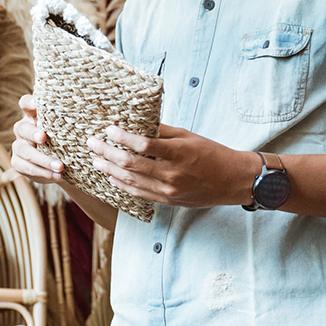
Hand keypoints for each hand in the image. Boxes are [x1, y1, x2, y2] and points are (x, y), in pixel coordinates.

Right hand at [10, 95, 64, 184]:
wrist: (60, 164)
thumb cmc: (65, 140)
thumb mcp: (68, 129)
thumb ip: (71, 121)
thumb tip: (94, 114)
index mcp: (33, 116)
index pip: (25, 104)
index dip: (28, 103)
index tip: (35, 103)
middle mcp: (23, 129)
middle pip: (22, 128)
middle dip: (32, 133)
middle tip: (44, 137)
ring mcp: (18, 146)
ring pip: (25, 151)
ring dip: (43, 159)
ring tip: (60, 166)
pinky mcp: (18, 162)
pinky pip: (26, 167)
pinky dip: (42, 172)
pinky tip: (56, 176)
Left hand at [87, 125, 255, 207]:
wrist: (233, 181)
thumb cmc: (212, 153)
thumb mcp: (189, 136)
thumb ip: (162, 132)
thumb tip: (136, 123)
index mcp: (179, 153)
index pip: (143, 145)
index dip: (122, 137)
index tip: (108, 129)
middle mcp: (172, 174)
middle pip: (130, 164)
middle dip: (107, 153)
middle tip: (92, 143)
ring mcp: (168, 191)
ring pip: (130, 181)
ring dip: (109, 169)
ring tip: (96, 159)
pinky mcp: (167, 201)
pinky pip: (138, 193)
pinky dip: (121, 184)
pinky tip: (111, 176)